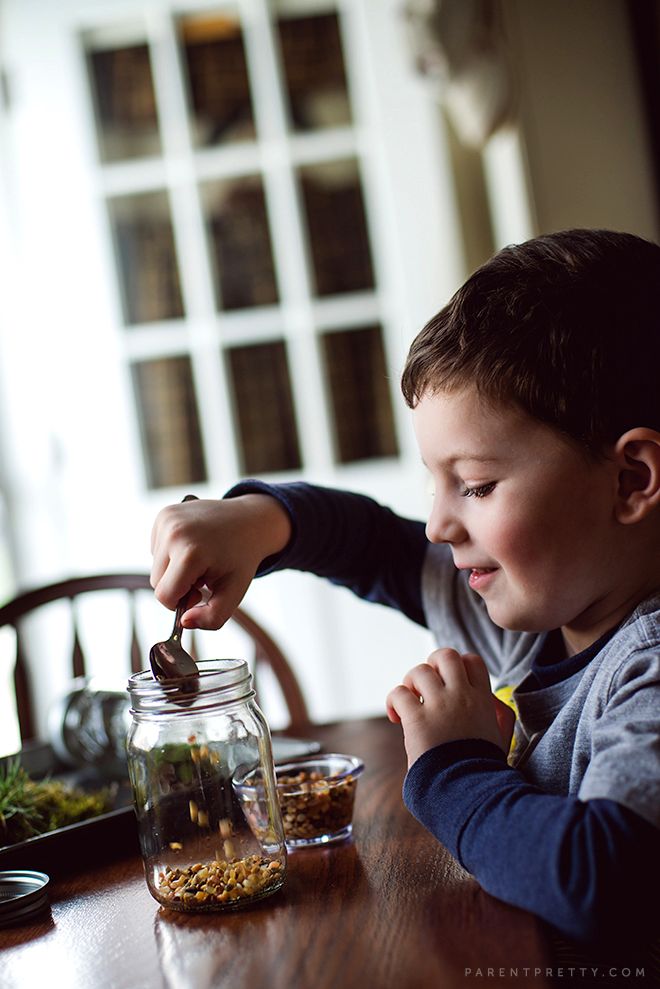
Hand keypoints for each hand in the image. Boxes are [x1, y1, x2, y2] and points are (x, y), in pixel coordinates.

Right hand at [150, 494, 291, 628]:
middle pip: (156, 582)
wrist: (250, 521)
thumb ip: (211, 618)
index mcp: (190, 552)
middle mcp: (174, 532)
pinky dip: (172, 554)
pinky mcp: (164, 513)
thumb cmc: (241, 558)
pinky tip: (193, 547)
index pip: (164, 596)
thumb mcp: (234, 593)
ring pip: (155, 566)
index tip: (199, 593)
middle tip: (203, 576)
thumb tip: (184, 622)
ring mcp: (167, 519)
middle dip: (178, 586)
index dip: (181, 602)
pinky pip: (156, 549)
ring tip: (201, 559)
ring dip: (175, 570)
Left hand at [386, 648, 514, 767]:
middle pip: (446, 655)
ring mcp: (440, 706)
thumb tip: (493, 702)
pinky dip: (393, 701)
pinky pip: (399, 693)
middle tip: (426, 687)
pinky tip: (396, 717)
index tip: (448, 685)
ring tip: (411, 702)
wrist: (471, 792)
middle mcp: (462, 696)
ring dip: (410, 683)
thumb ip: (500, 717)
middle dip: (432, 664)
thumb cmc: (484, 770)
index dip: (457, 666)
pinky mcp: (418, 720)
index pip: (472, 661)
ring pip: (419, 671)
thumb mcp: (502, 738)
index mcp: (483, 700)